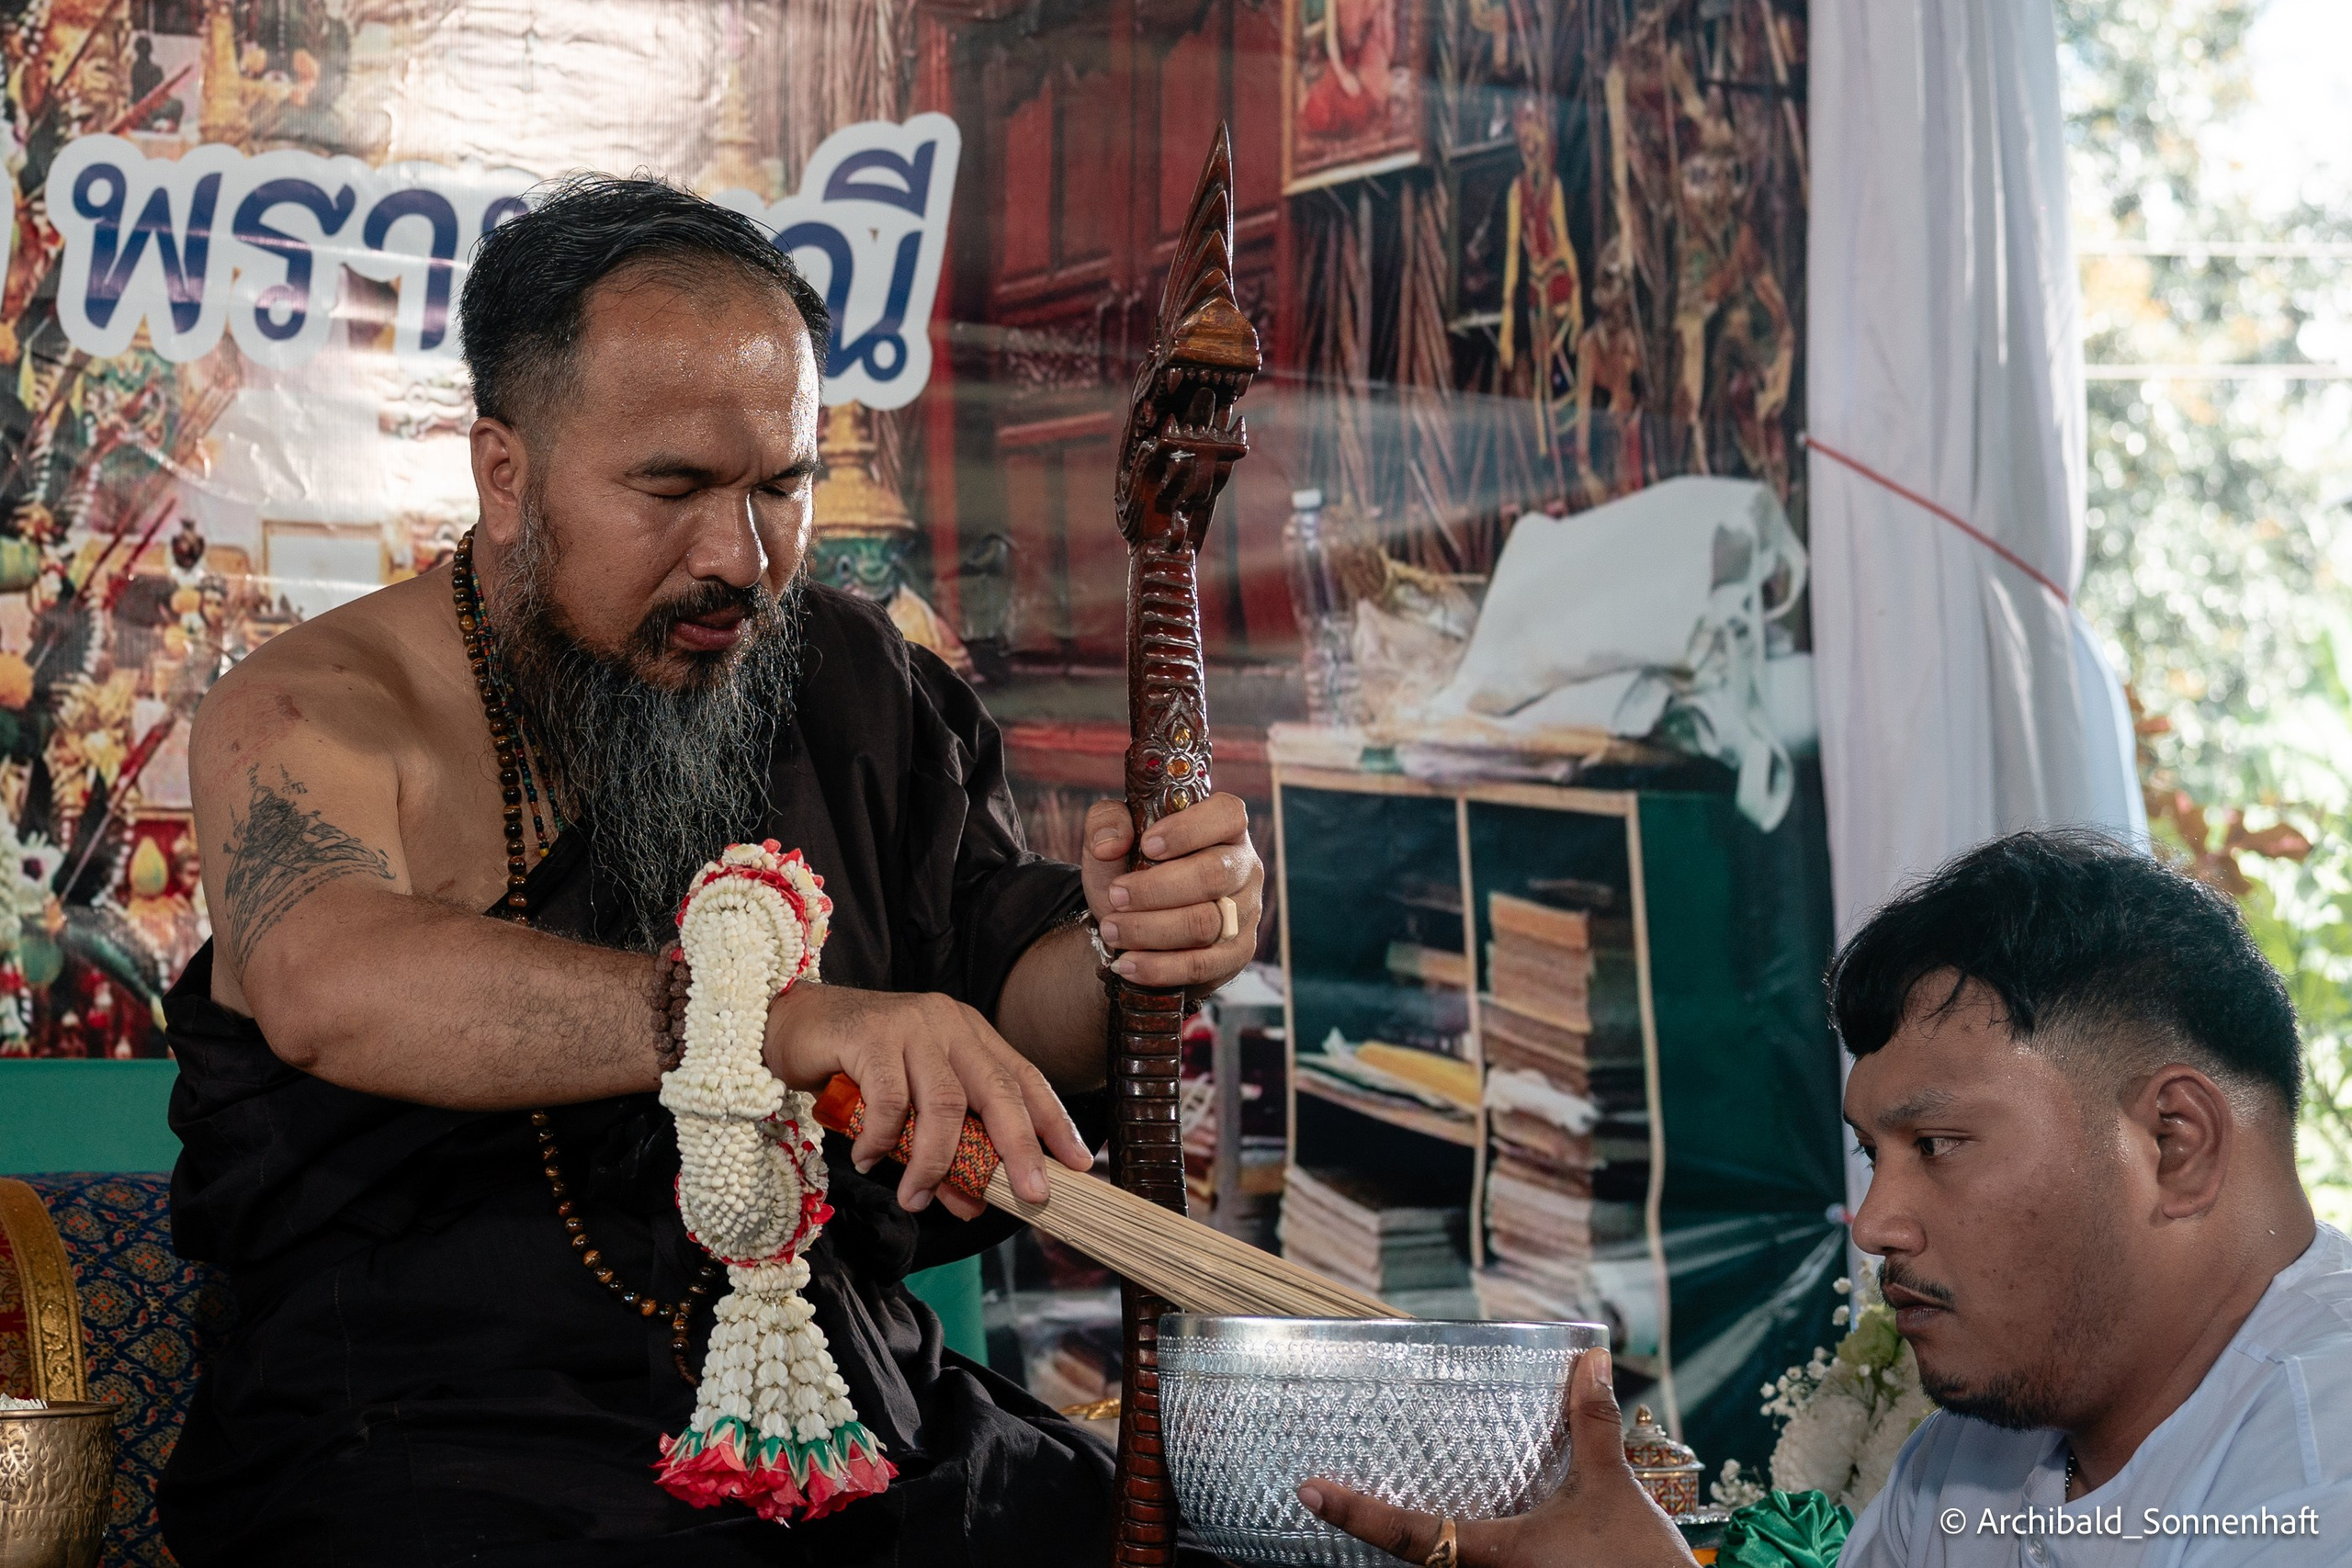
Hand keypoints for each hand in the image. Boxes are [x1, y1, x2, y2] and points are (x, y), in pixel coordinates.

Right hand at [763, 983, 1092, 1218]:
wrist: (788, 1024)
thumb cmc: (854, 1068)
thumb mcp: (908, 1112)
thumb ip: (941, 1149)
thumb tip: (971, 1203)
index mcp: (969, 1034)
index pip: (1024, 1078)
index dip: (1053, 1121)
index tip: (1078, 1163)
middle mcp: (949, 1024)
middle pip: (999, 1090)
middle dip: (1019, 1148)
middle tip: (1030, 1195)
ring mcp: (912, 1025)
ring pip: (944, 1103)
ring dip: (934, 1162)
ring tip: (916, 1197)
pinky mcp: (872, 1034)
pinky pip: (890, 1100)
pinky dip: (882, 1140)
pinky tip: (869, 1159)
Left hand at [1082, 792, 1262, 993]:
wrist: (1134, 924)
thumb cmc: (1131, 870)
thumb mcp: (1111, 839)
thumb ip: (1105, 823)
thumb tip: (1111, 843)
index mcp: (1224, 827)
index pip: (1226, 815)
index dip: (1188, 829)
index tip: (1147, 844)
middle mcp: (1244, 866)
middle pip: (1213, 874)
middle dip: (1156, 889)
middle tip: (1115, 896)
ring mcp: (1245, 912)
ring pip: (1205, 924)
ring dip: (1150, 929)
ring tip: (1112, 930)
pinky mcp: (1237, 953)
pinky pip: (1202, 964)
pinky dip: (1159, 967)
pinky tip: (1127, 963)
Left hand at [1298, 1351, 1696, 1567]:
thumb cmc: (1638, 1566)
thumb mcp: (1610, 1490)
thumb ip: (1591, 1425)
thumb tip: (1589, 1359)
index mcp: (1495, 1556)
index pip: (1407, 1533)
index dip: (1355, 1511)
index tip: (1310, 1489)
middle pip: (1414, 1562)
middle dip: (1375, 1531)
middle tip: (1328, 1495)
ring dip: (1420, 1544)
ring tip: (1375, 1509)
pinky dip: (1455, 1553)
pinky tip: (1452, 1533)